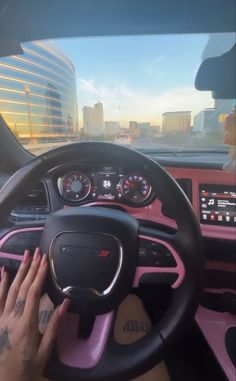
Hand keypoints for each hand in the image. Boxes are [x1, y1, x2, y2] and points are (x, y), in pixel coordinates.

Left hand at [0, 248, 69, 380]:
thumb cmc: (26, 369)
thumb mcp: (44, 352)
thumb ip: (53, 327)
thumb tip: (65, 304)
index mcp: (26, 324)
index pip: (34, 293)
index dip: (39, 275)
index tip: (45, 260)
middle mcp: (11, 317)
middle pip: (22, 287)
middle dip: (30, 268)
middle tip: (36, 251)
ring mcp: (0, 318)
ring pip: (9, 290)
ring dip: (18, 271)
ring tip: (25, 256)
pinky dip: (0, 284)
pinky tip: (3, 271)